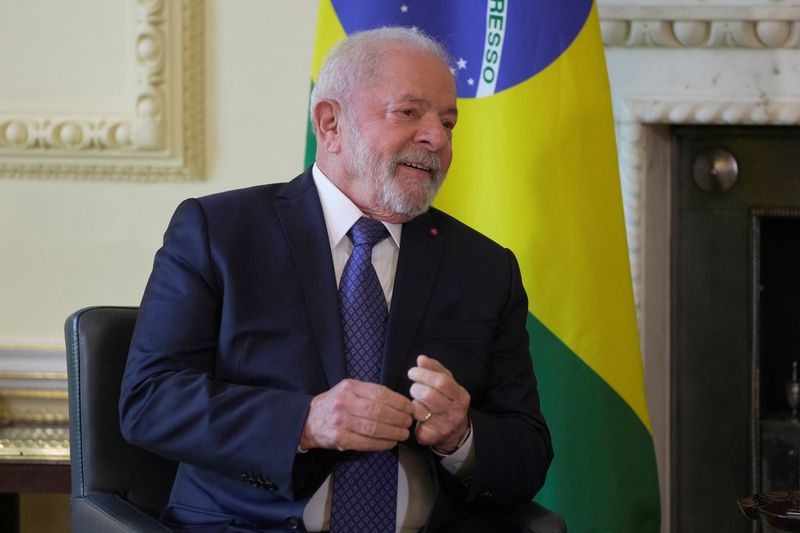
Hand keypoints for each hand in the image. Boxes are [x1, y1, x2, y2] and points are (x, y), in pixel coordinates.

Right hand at [299, 379, 413, 451]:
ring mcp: (341, 421)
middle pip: (379, 411)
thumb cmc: (334, 404)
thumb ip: (368, 393)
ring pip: (374, 428)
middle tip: (408, 422)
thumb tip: (399, 402)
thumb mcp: (348, 390)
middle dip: (398, 418)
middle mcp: (344, 402)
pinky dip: (381, 444)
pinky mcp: (339, 438)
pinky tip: (390, 443)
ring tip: (403, 434)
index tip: (409, 407)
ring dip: (393, 432)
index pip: (379, 393)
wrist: (308, 420)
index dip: (398, 401)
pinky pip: (365, 443)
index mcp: (349, 387)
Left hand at [407, 355, 470, 453]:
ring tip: (417, 401)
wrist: (455, 434)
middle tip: (414, 388)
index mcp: (461, 396)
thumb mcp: (448, 384)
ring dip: (413, 402)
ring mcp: (444, 426)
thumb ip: (435, 369)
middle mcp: (455, 412)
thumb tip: (421, 359)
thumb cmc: (448, 402)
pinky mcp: (431, 437)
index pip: (442, 381)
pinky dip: (412, 417)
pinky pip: (413, 422)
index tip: (413, 372)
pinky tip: (417, 415)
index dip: (424, 374)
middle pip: (428, 394)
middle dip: (415, 388)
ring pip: (419, 409)